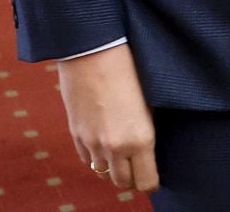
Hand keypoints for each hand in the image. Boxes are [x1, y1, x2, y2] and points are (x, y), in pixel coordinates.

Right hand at [57, 44, 157, 193]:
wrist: (92, 47)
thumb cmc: (128, 66)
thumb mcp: (149, 100)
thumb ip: (147, 129)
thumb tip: (149, 148)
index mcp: (141, 139)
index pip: (147, 182)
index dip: (151, 180)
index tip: (153, 171)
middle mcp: (115, 147)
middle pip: (123, 183)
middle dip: (131, 177)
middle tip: (136, 164)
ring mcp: (92, 142)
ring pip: (103, 173)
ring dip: (111, 167)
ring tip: (118, 152)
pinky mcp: (75, 132)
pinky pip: (86, 158)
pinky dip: (94, 155)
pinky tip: (101, 140)